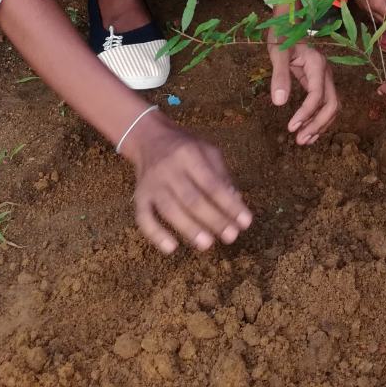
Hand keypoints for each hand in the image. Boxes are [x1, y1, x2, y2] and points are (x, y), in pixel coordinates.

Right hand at [127, 112, 251, 253]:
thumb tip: (236, 202)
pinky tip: (171, 248)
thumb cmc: (185, 147)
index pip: (212, 183)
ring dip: (189, 229)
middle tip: (231, 237)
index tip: (246, 222)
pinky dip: (155, 234)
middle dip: (213, 220)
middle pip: (192, 199)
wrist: (148, 138)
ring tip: (207, 244)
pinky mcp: (139, 196)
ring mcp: (151, 184)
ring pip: (169, 210)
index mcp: (189, 154)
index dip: (229, 204)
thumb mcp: (207, 150)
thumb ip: (222, 175)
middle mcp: (168, 169)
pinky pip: (143, 218)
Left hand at [268, 33, 339, 143]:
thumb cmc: (282, 36)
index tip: (291, 126)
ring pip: (332, 106)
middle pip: (331, 103)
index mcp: (317, 64)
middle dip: (318, 124)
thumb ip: (280, 76)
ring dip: (320, 125)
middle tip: (300, 140)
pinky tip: (308, 131)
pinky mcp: (320, 82)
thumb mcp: (277, 54)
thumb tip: (279, 102)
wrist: (288, 24)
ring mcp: (325, 78)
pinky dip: (319, 119)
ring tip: (304, 140)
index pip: (317, 94)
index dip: (306, 112)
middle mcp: (326, 72)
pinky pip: (325, 104)